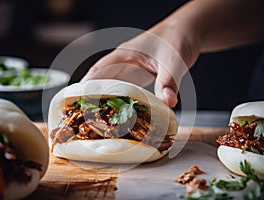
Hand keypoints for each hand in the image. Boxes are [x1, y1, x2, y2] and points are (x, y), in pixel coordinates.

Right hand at [81, 27, 199, 107]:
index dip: (87, 84)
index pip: (100, 70)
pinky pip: (124, 89)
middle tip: (84, 115)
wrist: (186, 33)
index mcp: (125, 54)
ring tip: (96, 117)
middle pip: (101, 80)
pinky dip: (120, 100)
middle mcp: (124, 62)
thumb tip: (167, 102)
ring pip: (111, 85)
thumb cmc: (177, 39)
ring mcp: (130, 69)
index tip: (77, 100)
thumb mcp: (173, 60)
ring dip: (104, 99)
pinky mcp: (138, 75)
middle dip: (91, 96)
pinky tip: (119, 112)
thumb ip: (169, 81)